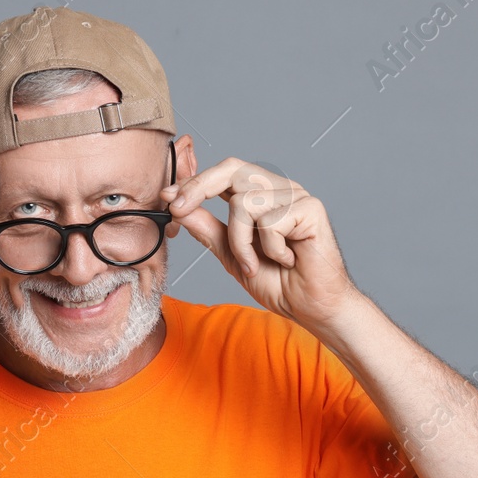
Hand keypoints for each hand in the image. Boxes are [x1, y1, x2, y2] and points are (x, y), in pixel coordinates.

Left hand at [160, 158, 359, 327]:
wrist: (311, 307)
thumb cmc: (278, 282)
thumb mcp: (231, 254)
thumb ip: (207, 228)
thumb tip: (176, 205)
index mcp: (260, 196)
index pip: (224, 174)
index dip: (193, 181)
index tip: (166, 197)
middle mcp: (278, 190)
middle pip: (232, 170)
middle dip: (199, 188)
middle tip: (178, 210)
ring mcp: (296, 196)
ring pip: (244, 202)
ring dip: (240, 242)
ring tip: (255, 264)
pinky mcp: (311, 208)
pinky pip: (269, 221)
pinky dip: (268, 249)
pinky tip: (286, 260)